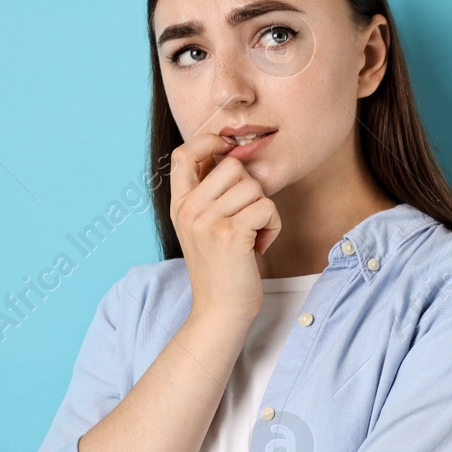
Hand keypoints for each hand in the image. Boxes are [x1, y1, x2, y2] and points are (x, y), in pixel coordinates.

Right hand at [169, 131, 282, 325]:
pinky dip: (273, 226)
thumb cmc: (221, 268)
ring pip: (254, 187)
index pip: (184, 154)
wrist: (220, 310)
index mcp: (179, 205)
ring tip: (253, 235)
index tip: (227, 148)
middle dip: (251, 188)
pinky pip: (267, 208)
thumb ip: (210, 193)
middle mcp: (188, 210)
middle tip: (247, 217)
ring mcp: (207, 222)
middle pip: (232, 166)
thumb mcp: (204, 226)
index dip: (208, 142)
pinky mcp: (230, 235)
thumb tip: (232, 152)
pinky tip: (260, 246)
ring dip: (264, 211)